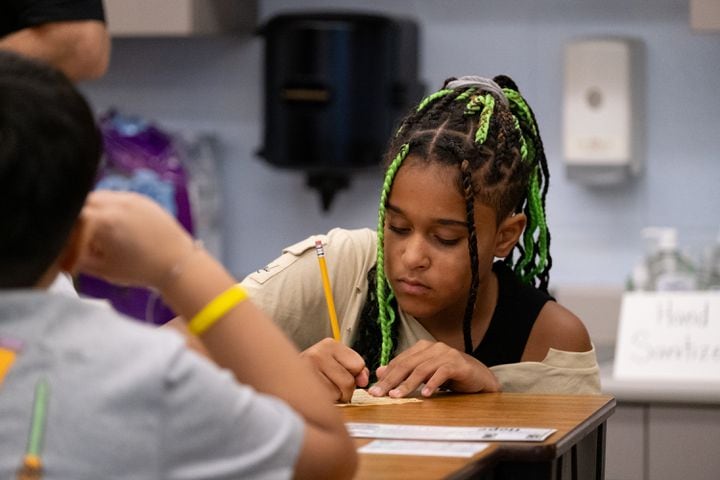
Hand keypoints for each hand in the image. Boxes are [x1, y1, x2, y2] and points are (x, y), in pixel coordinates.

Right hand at [74, 190, 194, 288]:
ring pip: (98, 196)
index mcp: (102, 221)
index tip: (69, 247)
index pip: (69, 218)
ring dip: (91, 210)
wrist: (178, 263)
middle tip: (78, 236)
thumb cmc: (139, 270)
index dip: (65, 233)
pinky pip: (116, 196)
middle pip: (82, 202)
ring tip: (97, 231)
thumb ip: (76, 257)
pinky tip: (114, 224)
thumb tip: (61, 249)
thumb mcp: (101, 268)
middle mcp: (114, 203)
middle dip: (75, 218)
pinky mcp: (141, 198)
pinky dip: (108, 207)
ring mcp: (129, 197)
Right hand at [300, 338, 368, 402]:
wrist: (283, 375)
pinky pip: (326, 403)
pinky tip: (315, 395)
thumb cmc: (315, 372)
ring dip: (334, 398)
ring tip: (321, 390)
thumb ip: (355, 368)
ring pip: (338, 394)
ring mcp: (308, 370)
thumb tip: (364, 380)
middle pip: (349, 382)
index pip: (358, 364)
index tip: (343, 375)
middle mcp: (317, 353)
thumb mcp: (336, 363)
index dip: (355, 375)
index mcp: (329, 344)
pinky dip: (324, 404)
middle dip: (345, 390)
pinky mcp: (302, 387)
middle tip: (330, 385)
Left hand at [367, 340, 499, 397]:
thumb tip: (380, 371)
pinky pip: (442, 373)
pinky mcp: (458, 364)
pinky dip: (432, 383)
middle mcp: (433, 348)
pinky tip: (425, 394)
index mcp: (422, 347)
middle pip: (407, 364)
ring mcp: (446, 354)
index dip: (386, 375)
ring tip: (397, 396)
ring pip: (422, 369)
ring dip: (408, 383)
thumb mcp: (424, 373)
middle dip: (391, 380)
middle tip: (379, 393)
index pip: (399, 361)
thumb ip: (405, 370)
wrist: (479, 377)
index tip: (373, 389)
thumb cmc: (450, 375)